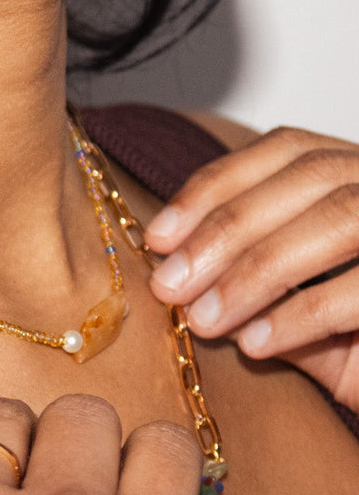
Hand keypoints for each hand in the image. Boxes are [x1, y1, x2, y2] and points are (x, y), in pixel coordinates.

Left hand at [146, 126, 358, 411]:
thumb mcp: (303, 314)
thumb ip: (254, 285)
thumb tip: (174, 269)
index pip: (284, 151)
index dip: (214, 187)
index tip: (157, 236)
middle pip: (306, 180)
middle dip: (223, 233)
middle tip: (170, 287)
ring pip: (337, 218)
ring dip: (257, 271)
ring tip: (205, 320)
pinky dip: (305, 312)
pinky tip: (259, 343)